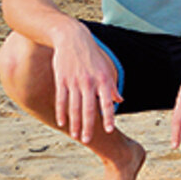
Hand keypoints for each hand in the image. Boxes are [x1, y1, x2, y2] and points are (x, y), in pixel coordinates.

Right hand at [51, 25, 122, 143]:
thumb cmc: (93, 55)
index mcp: (104, 79)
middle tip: (87, 140)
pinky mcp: (61, 80)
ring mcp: (74, 81)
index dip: (108, 117)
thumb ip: (112, 86)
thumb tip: (119, 101)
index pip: (106, 102)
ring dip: (75, 123)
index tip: (109, 130)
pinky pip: (61, 100)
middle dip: (88, 126)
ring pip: (74, 107)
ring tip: (76, 136)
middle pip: (88, 109)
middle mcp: (89, 82)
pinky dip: (62, 112)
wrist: (73, 39)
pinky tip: (62, 123)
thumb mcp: (107, 68)